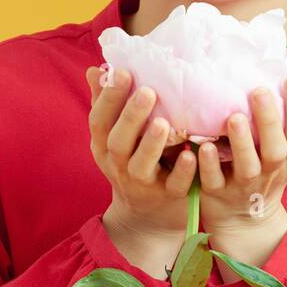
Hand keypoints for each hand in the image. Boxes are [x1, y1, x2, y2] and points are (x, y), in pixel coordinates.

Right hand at [85, 66, 197, 238]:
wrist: (148, 216)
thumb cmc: (134, 162)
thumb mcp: (115, 137)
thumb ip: (108, 105)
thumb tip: (95, 69)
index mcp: (105, 146)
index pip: (99, 121)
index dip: (108, 98)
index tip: (123, 72)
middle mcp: (119, 165)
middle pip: (118, 141)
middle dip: (131, 116)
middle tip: (148, 91)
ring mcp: (142, 183)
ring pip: (142, 165)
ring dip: (152, 144)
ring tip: (164, 122)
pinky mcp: (168, 197)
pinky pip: (174, 185)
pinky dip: (181, 171)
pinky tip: (190, 155)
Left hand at [196, 74, 286, 237]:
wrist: (245, 218)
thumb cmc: (269, 172)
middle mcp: (271, 170)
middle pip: (276, 149)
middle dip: (270, 121)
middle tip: (260, 91)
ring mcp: (244, 183)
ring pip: (247, 166)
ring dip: (242, 142)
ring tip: (235, 117)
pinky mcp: (218, 192)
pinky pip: (215, 180)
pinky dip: (211, 164)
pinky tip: (206, 146)